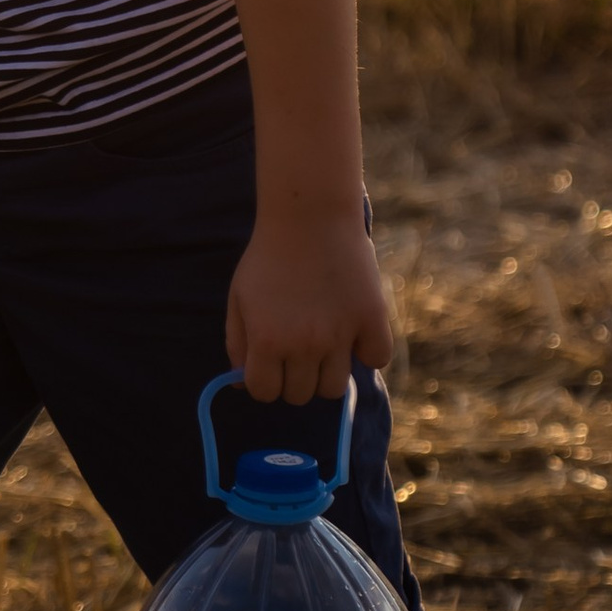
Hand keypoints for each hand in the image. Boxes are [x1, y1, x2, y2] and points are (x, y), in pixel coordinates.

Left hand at [225, 207, 396, 406]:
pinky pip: (375, 359)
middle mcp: (304, 345)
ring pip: (334, 388)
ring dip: (326, 373)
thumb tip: (241, 383)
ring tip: (324, 343)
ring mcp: (341, 335)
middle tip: (296, 349)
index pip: (264, 393)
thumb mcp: (239, 298)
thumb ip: (237, 344)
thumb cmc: (268, 257)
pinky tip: (354, 331)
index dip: (264, 381)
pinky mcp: (372, 320)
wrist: (310, 215)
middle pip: (300, 395)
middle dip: (293, 378)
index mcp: (266, 340)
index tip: (269, 364)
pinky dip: (366, 351)